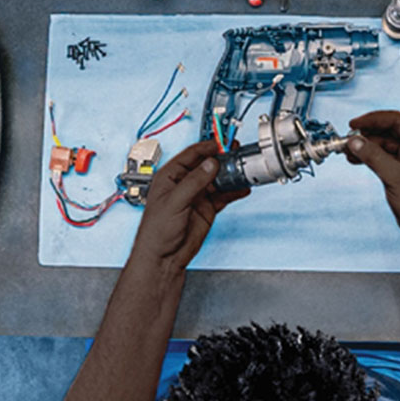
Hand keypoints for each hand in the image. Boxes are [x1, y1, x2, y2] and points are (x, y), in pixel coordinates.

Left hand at [132, 140, 248, 268]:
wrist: (164, 257)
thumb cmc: (156, 232)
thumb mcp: (174, 202)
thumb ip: (194, 182)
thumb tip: (209, 165)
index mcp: (170, 176)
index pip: (191, 155)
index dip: (207, 148)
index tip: (222, 143)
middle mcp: (184, 183)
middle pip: (207, 165)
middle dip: (222, 159)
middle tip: (236, 153)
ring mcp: (197, 196)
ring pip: (217, 180)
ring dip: (230, 175)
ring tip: (243, 170)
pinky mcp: (207, 208)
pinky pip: (223, 195)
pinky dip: (233, 191)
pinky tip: (242, 188)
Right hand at [346, 111, 399, 237]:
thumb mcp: (394, 177)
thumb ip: (374, 157)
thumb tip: (355, 141)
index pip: (397, 121)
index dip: (374, 120)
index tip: (354, 123)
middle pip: (390, 130)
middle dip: (367, 133)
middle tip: (348, 138)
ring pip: (384, 143)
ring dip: (366, 145)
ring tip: (348, 150)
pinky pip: (384, 155)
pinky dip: (370, 156)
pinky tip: (356, 158)